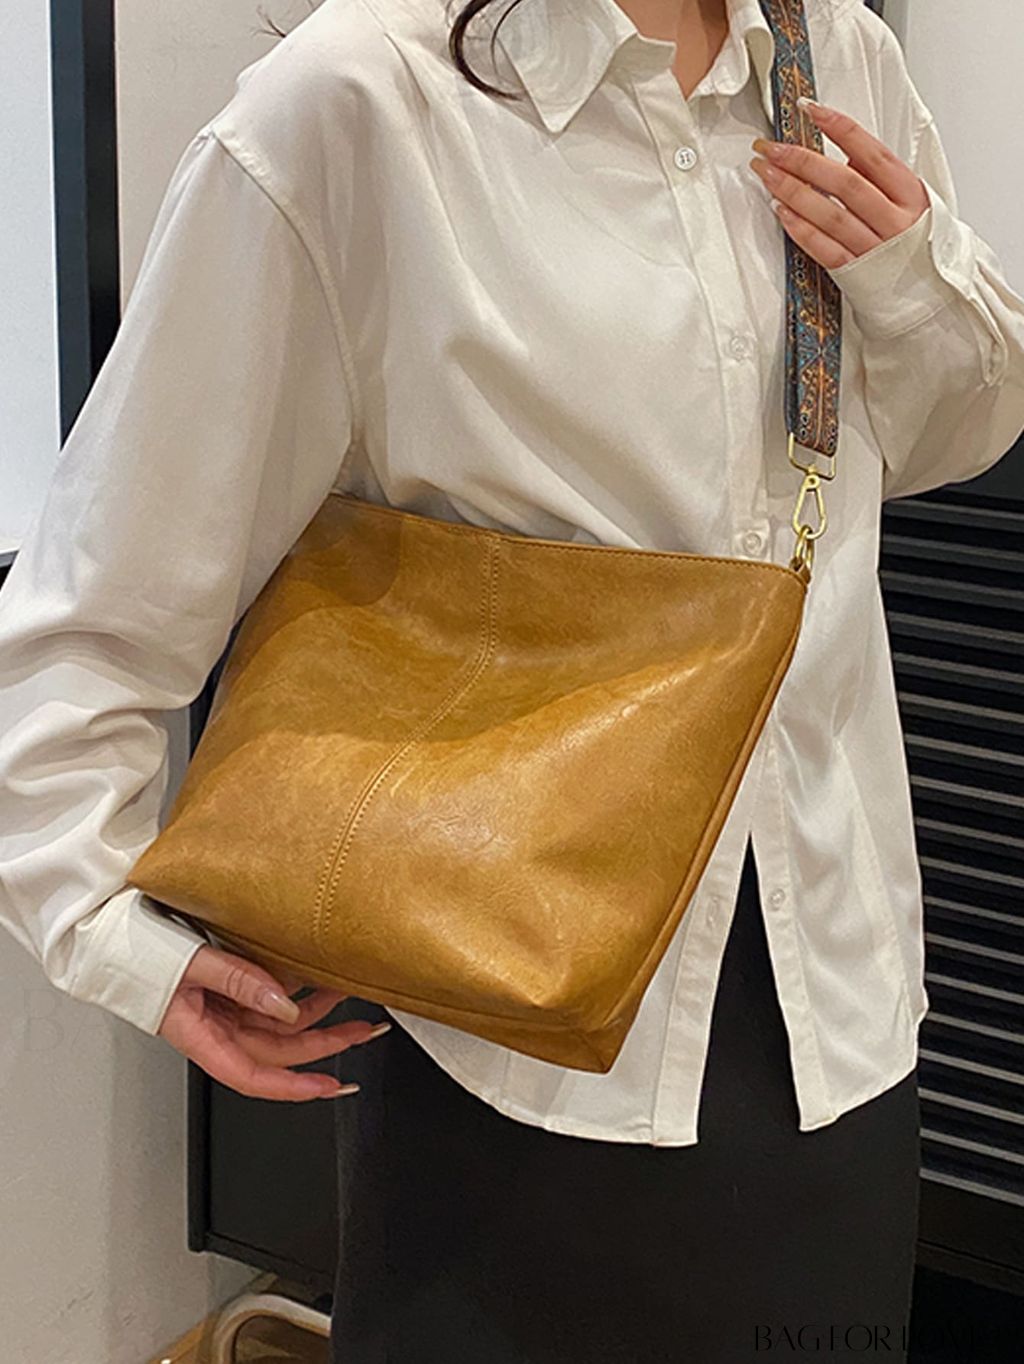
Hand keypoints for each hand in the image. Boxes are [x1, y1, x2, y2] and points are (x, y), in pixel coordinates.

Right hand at [158, 943, 389, 1099]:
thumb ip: (239, 982)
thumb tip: (284, 1004)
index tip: (330, 1086)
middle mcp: (214, 1028)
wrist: (110, 929)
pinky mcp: (223, 988)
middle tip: (363, 1030)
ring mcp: (220, 1009)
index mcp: (200, 1036)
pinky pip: (265, 996)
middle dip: (324, 1044)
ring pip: (277, 1023)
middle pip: (278, 1049)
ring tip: (348, 996)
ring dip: (315, 1013)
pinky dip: (292, 991)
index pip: (254, 1076)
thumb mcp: (192, 962)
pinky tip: (316, 981)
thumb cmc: (135, 950)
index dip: (294, 1087)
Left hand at [748, 97, 928, 270]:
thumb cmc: (915, 241)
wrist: (929, 293)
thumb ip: (879, 176)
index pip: (872, 153)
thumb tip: (845, 152)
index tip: (810, 110)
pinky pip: (824, 248)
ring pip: (829, 214)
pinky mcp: (856, 273)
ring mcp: (874, 248)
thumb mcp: (910, 200)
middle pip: (844, 183)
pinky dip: (800, 229)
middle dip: (803, 161)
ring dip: (792, 191)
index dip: (840, 128)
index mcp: (910, 193)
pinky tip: (780, 211)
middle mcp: (894, 220)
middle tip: (771, 148)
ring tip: (766, 173)